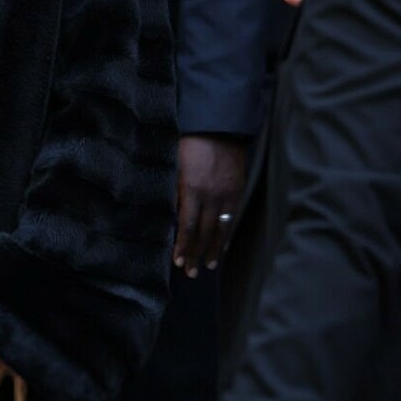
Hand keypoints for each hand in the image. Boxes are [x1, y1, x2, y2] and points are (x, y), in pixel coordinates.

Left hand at [173, 134, 245, 276]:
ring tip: (206, 267)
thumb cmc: (189, 143)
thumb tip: (164, 216)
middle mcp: (211, 195)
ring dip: (212, 250)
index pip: (187, 226)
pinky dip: (226, 236)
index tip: (176, 262)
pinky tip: (221, 248)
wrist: (219, 126)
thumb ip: (170, 190)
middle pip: (203, 233)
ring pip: (220, 230)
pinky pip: (232, 220)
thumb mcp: (173, 164)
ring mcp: (226, 195)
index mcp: (191, 188)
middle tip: (189, 273)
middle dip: (195, 254)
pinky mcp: (237, 192)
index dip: (182, 246)